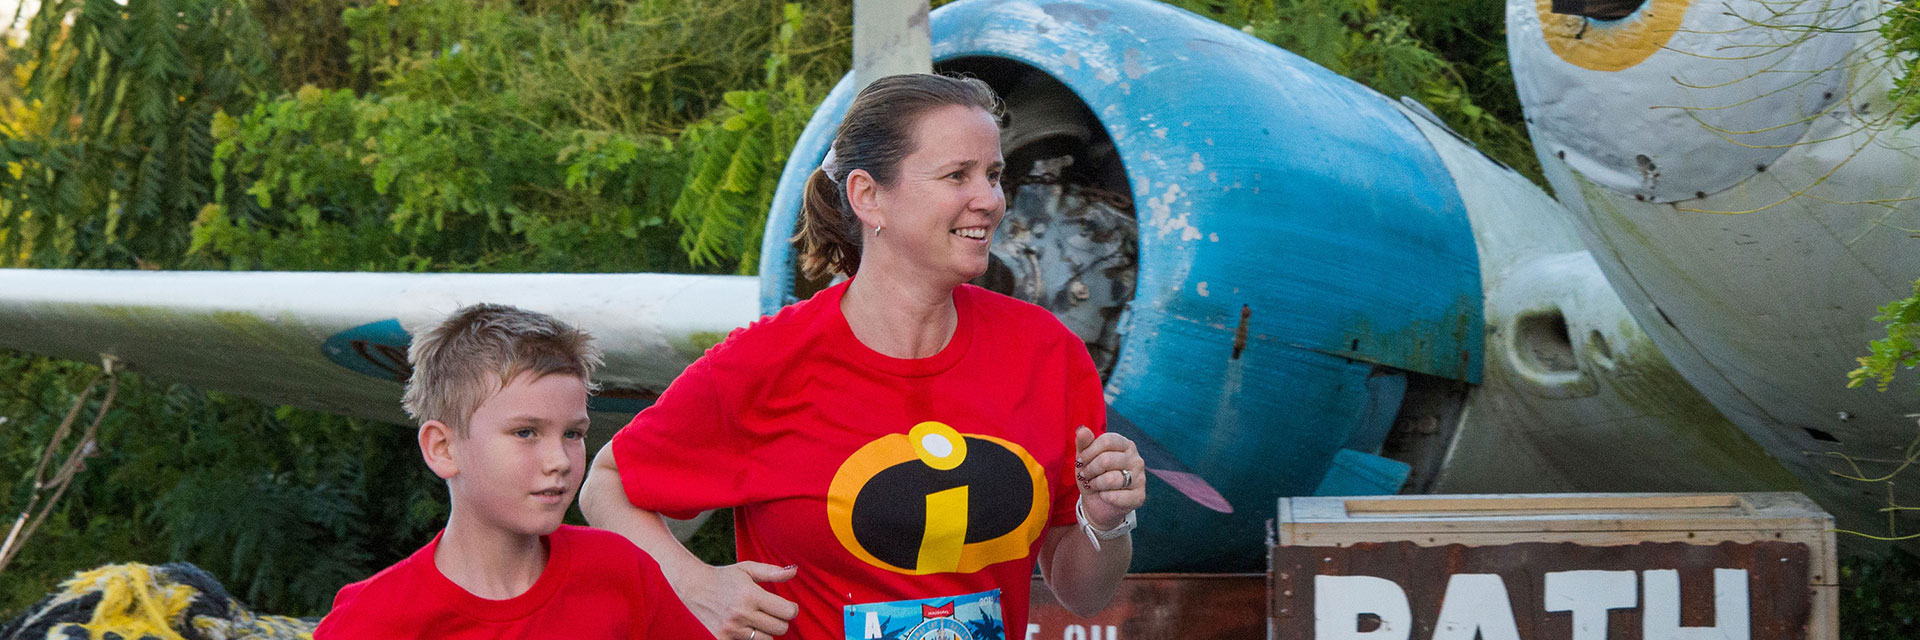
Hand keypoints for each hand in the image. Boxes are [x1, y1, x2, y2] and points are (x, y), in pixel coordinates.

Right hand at [677, 561, 798, 638]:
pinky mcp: (722, 639)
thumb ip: (773, 571)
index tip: (788, 606)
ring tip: (758, 620)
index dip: (792, 609)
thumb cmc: (724, 577)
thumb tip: (795, 570)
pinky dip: (751, 638)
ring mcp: (731, 629)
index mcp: (751, 595)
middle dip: (781, 621)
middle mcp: (741, 614)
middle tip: (773, 613)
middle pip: (780, 628)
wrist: (693, 587)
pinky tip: (746, 627)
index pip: (787, 612)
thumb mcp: (748, 569)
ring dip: (766, 631)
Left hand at [1074, 426, 1144, 530]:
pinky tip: (1104, 496)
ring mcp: (1140, 478)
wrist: (1099, 504)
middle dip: (1090, 470)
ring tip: (1094, 485)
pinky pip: (1116, 496)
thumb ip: (1084, 443)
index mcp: (1125, 445)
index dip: (1089, 452)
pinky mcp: (1139, 496)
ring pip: (1111, 479)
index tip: (1080, 461)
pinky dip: (1104, 497)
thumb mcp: (1085, 459)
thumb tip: (1082, 429)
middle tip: (1085, 476)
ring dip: (1096, 484)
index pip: (1107, 440)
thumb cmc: (1093, 476)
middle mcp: (1136, 459)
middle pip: (1106, 459)